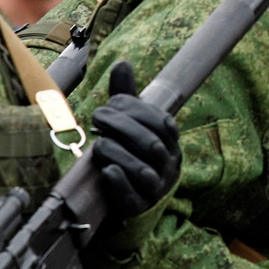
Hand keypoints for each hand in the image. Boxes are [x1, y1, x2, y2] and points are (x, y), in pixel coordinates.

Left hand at [91, 61, 180, 218]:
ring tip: (98, 144)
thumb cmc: (135, 152)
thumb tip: (122, 62)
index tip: (109, 104)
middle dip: (122, 128)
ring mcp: (156, 187)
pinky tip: (106, 170)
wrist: (139, 195)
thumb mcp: (133, 124)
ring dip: (117, 153)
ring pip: (142, 169)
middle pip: (151, 144)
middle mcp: (169, 164)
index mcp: (171, 141)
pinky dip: (119, 181)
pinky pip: (132, 195)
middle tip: (97, 118)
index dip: (135, 111)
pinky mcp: (139, 206)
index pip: (160, 121)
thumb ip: (127, 96)